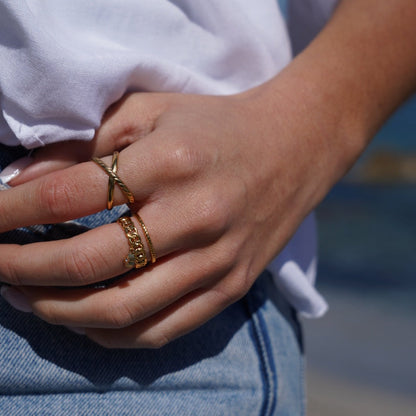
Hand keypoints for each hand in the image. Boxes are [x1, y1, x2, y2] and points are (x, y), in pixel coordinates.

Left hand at [0, 87, 340, 347]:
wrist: (292, 149)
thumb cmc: (218, 126)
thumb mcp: (151, 113)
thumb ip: (86, 143)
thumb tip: (26, 183)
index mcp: (169, 163)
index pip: (70, 196)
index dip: (12, 212)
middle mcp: (193, 217)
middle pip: (88, 263)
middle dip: (23, 270)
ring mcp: (215, 261)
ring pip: (121, 311)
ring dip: (60, 311)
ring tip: (29, 299)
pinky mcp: (230, 287)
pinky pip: (161, 330)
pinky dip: (112, 335)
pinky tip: (85, 321)